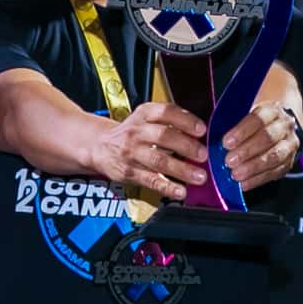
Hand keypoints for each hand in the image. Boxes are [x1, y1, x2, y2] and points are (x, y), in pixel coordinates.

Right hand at [92, 101, 208, 203]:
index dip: (185, 120)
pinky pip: (150, 180)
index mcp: (143, 114)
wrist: (99, 146)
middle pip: (163, 136)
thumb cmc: (131, 133)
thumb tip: (199, 132)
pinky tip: (180, 191)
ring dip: (181, 169)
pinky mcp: (129, 172)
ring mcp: (132, 153)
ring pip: (158, 160)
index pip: (165, 112)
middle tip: (203, 155)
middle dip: (186, 146)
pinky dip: (167, 187)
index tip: (201, 130)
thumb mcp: (145, 118)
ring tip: (199, 176)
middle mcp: (136, 132)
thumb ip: (170, 122)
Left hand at [221, 101, 302, 194]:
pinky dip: (258, 179)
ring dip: (253, 167)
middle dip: (247, 151)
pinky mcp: (289, 162)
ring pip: (275, 156)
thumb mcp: (246, 115)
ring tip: (236, 174)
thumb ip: (233, 126)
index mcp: (272, 110)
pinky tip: (244, 184)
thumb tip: (214, 142)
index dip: (242, 131)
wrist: (278, 128)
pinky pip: (275, 172)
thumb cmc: (254, 123)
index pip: (258, 119)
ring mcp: (290, 145)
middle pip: (268, 137)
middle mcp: (285, 126)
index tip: (226, 143)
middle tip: (229, 161)